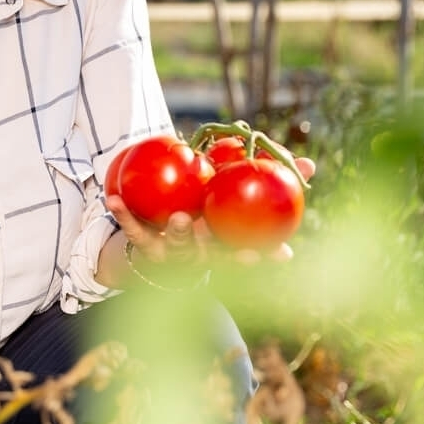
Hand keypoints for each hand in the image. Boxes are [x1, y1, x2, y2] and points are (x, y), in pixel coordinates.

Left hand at [104, 151, 316, 270]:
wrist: (157, 250)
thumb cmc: (207, 221)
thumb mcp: (235, 203)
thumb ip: (270, 182)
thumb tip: (311, 165)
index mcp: (225, 250)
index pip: (250, 255)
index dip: (266, 256)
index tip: (283, 255)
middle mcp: (201, 257)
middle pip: (217, 257)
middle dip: (228, 255)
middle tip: (241, 248)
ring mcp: (173, 254)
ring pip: (179, 246)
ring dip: (182, 233)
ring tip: (181, 218)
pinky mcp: (145, 246)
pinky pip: (134, 229)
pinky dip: (124, 214)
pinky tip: (112, 198)